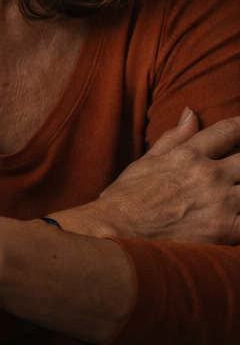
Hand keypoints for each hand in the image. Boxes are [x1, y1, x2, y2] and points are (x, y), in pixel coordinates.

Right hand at [60, 108, 239, 243]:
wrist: (117, 231)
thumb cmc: (127, 198)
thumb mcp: (146, 161)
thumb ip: (173, 137)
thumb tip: (190, 113)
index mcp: (189, 155)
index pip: (226, 132)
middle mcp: (209, 174)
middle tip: (237, 166)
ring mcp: (220, 201)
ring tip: (235, 189)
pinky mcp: (225, 228)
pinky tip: (236, 216)